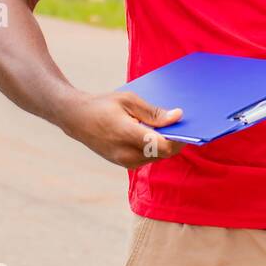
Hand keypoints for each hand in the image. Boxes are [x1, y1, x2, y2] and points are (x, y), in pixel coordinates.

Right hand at [60, 90, 187, 168]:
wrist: (76, 119)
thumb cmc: (103, 105)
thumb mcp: (129, 100)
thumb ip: (154, 112)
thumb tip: (177, 116)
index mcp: (127, 135)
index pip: (162, 146)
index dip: (179, 139)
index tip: (188, 126)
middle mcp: (126, 154)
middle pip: (163, 153)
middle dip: (175, 140)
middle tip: (182, 124)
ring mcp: (124, 162)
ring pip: (157, 157)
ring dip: (165, 144)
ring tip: (167, 126)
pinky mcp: (123, 164)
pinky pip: (147, 157)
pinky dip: (155, 147)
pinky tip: (155, 133)